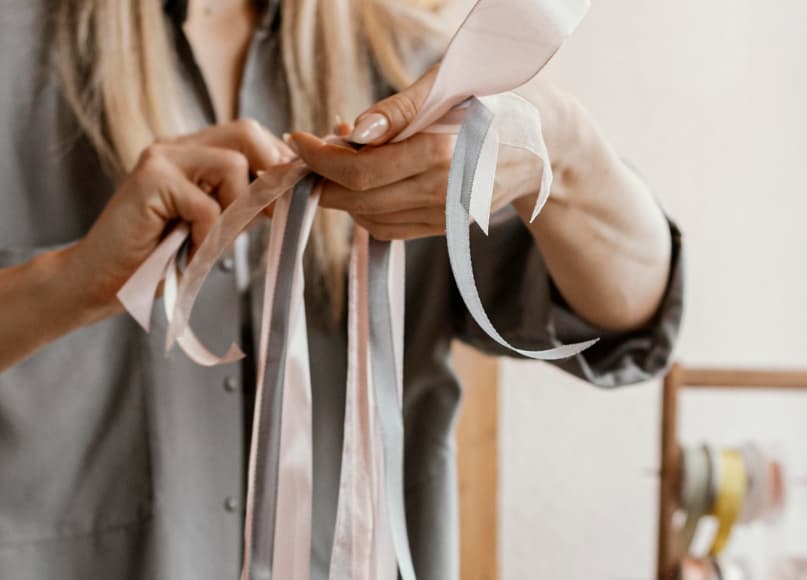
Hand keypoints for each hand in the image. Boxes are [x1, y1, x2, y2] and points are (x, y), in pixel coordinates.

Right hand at [59, 120, 288, 315]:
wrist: (99, 283)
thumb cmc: (150, 264)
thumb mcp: (206, 232)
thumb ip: (235, 209)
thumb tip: (279, 198)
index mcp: (189, 154)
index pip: (247, 134)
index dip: (274, 163)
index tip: (283, 201)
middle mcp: (175, 147)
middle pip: (245, 131)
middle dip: (268, 175)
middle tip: (268, 216)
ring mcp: (161, 159)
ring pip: (232, 165)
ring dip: (233, 214)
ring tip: (208, 246)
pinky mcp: (150, 180)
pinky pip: (207, 206)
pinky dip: (206, 239)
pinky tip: (187, 256)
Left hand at [288, 68, 558, 241]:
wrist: (547, 142)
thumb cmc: (500, 97)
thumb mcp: (455, 84)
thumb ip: (401, 108)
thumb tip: (353, 130)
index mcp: (444, 154)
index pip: (362, 171)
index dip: (321, 160)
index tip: (298, 141)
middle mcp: (442, 195)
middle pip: (359, 200)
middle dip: (324, 178)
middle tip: (307, 153)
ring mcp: (444, 219)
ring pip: (369, 218)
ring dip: (342, 194)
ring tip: (335, 160)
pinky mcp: (444, 230)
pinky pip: (389, 227)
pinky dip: (365, 206)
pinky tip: (363, 181)